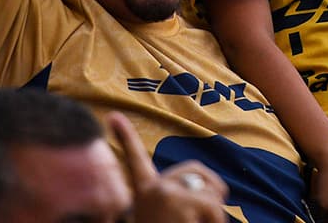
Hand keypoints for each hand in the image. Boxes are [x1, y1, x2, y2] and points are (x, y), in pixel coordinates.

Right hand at [108, 112, 226, 222]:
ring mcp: (165, 194)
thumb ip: (177, 201)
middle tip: (204, 220)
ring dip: (214, 219)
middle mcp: (151, 190)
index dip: (125, 137)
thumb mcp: (165, 216)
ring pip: (211, 196)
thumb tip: (212, 193)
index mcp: (145, 194)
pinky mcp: (178, 202)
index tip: (113, 116)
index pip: (136, 160)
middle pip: (197, 174)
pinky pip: (215, 209)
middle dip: (212, 194)